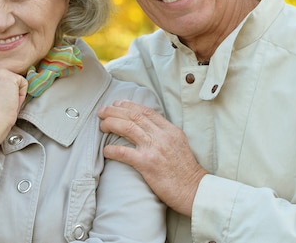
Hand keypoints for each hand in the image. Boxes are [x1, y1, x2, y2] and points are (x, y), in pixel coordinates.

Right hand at [0, 67, 27, 151]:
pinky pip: (23, 84)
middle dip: (6, 89)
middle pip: (4, 77)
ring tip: (5, 103)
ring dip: (13, 92)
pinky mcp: (10, 77)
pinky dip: (21, 95)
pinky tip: (11, 103)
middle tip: (0, 103)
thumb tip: (1, 82)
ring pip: (13, 80)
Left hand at [98, 100, 207, 215]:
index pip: (146, 111)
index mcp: (170, 130)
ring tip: (101, 125)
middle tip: (102, 111)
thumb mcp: (179, 144)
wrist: (194, 190)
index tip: (117, 104)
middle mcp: (162, 136)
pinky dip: (111, 149)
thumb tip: (147, 127)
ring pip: (127, 127)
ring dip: (111, 123)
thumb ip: (165, 134)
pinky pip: (123, 153)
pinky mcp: (147, 164)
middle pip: (134, 115)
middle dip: (115, 110)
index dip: (129, 105)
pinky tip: (105, 150)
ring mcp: (154, 149)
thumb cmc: (186, 171)